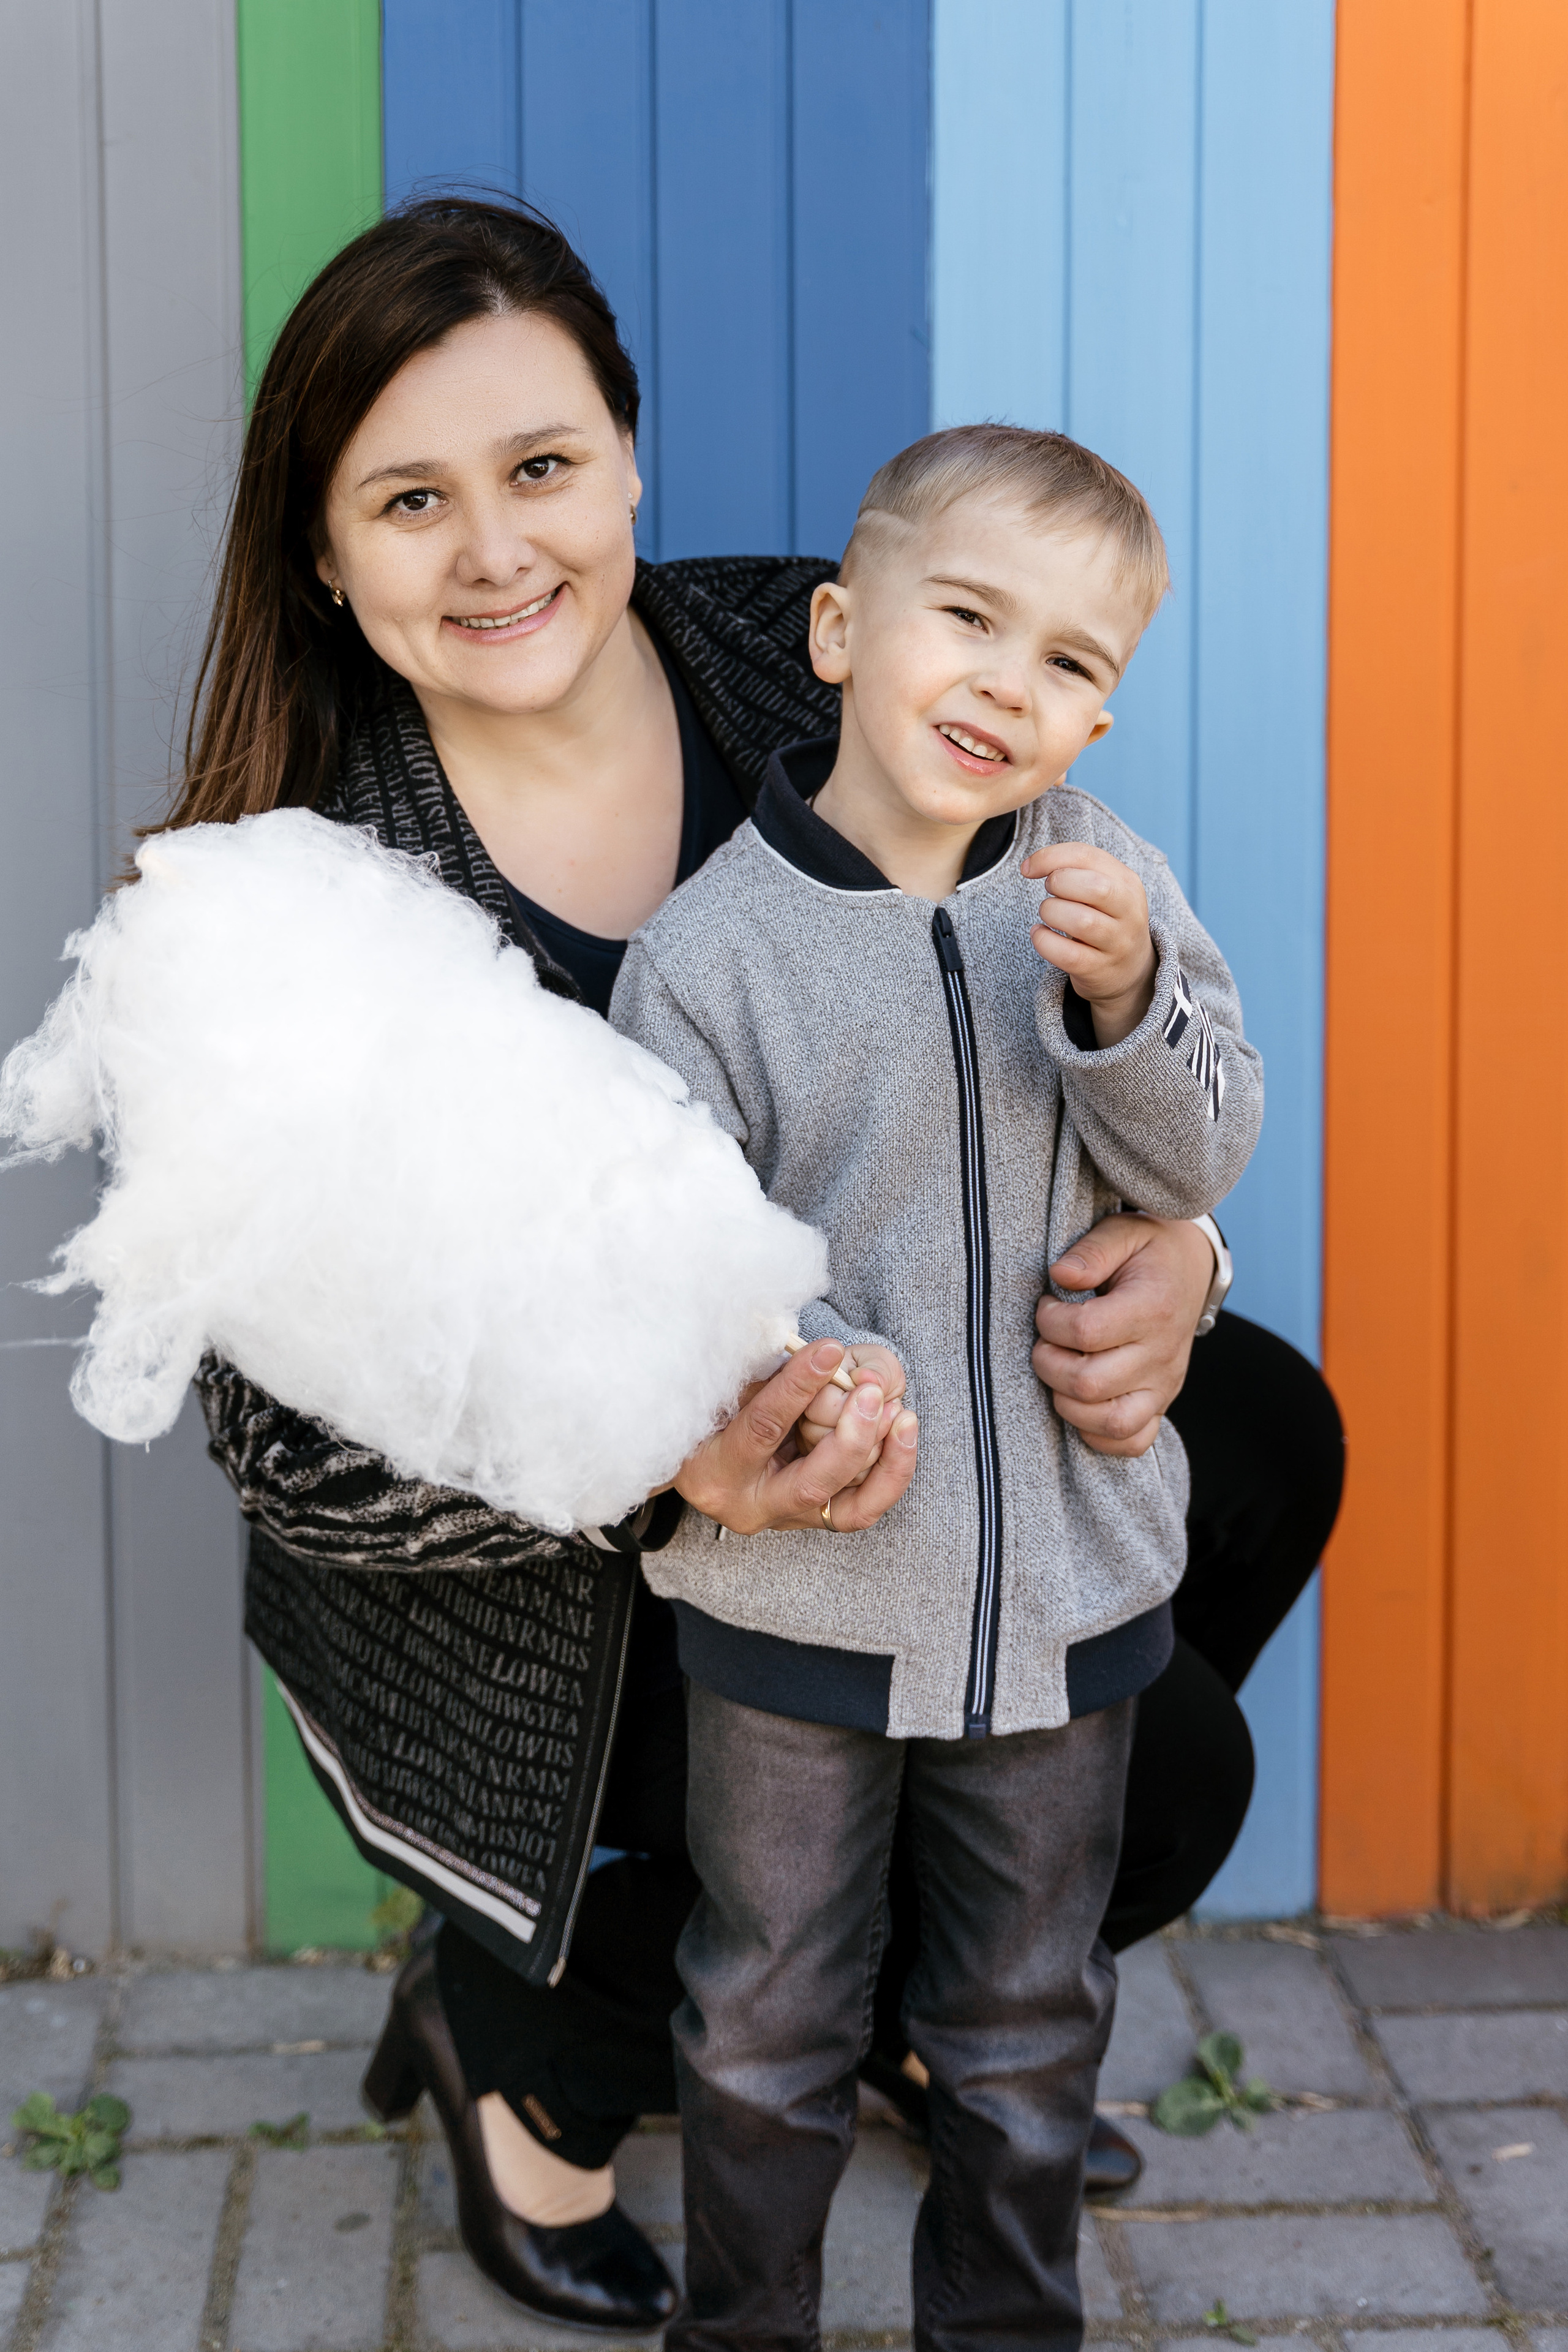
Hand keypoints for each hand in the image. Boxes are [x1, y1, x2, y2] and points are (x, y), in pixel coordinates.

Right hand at [675, 1341, 918, 1532]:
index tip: (829, 1350)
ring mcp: (786, 1520)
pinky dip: (890, 1471)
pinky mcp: (815, 1520)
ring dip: (882, 1456)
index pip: (763, 1428)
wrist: (705, 1457)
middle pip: (812, 1484)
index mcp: (714, 1470)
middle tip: (872, 1392)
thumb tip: (819, 1353)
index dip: (799, 1386)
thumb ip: (766, 1374)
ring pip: (848, 1507)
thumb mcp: (728, 1386)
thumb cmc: (715, 1408)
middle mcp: (749, 1507)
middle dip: (850, 1437)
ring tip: (900, 1413)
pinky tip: (903, 1433)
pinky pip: (864, 1506)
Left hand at [1021, 842, 1156, 1045]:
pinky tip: (1040, 934)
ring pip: (1081, 921)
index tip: (1028, 868)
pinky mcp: (1098, 969)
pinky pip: (1067, 954)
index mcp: (1127, 883)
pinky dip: (1044, 941)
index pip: (1087, 856)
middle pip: (1094, 887)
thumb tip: (1030, 865)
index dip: (1050, 857)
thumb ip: (1074, 868)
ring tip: (1048, 914)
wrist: (1130, 969)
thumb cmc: (1105, 918)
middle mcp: (1129, 912)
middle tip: (1050, 892)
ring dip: (1051, 912)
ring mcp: (1116, 944)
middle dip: (1058, 883)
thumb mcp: (1103, 887)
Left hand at [1033, 1214, 1213, 1454]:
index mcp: (1153, 1307)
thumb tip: (1060, 1275)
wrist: (1191, 1269)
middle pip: (1090, 1383)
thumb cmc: (1149, 1251)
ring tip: (1059, 1370)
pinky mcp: (1160, 1403)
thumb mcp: (1124, 1232)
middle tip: (1046, 1340)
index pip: (1085, 1332)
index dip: (1050, 1321)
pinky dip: (1098, 1435)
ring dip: (1067, 1402)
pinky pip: (1132, 1442)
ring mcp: (1163, 1385)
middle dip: (1049, 1362)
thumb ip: (1092, 1251)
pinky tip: (1080, 1404)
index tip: (1047, 1305)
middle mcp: (1162, 1354)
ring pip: (1111, 1422)